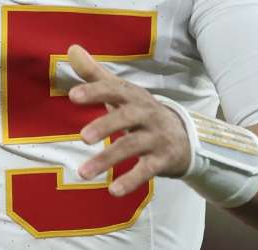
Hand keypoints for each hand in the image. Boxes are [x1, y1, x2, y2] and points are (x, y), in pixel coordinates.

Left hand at [66, 44, 191, 196]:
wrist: (185, 137)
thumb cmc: (142, 114)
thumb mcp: (122, 94)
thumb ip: (96, 75)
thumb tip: (71, 49)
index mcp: (134, 97)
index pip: (115, 89)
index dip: (96, 91)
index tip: (73, 96)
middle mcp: (147, 114)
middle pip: (127, 117)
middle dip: (106, 125)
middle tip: (82, 137)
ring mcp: (156, 137)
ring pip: (132, 146)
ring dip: (108, 159)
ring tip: (83, 173)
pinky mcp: (163, 160)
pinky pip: (147, 170)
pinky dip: (131, 180)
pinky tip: (113, 191)